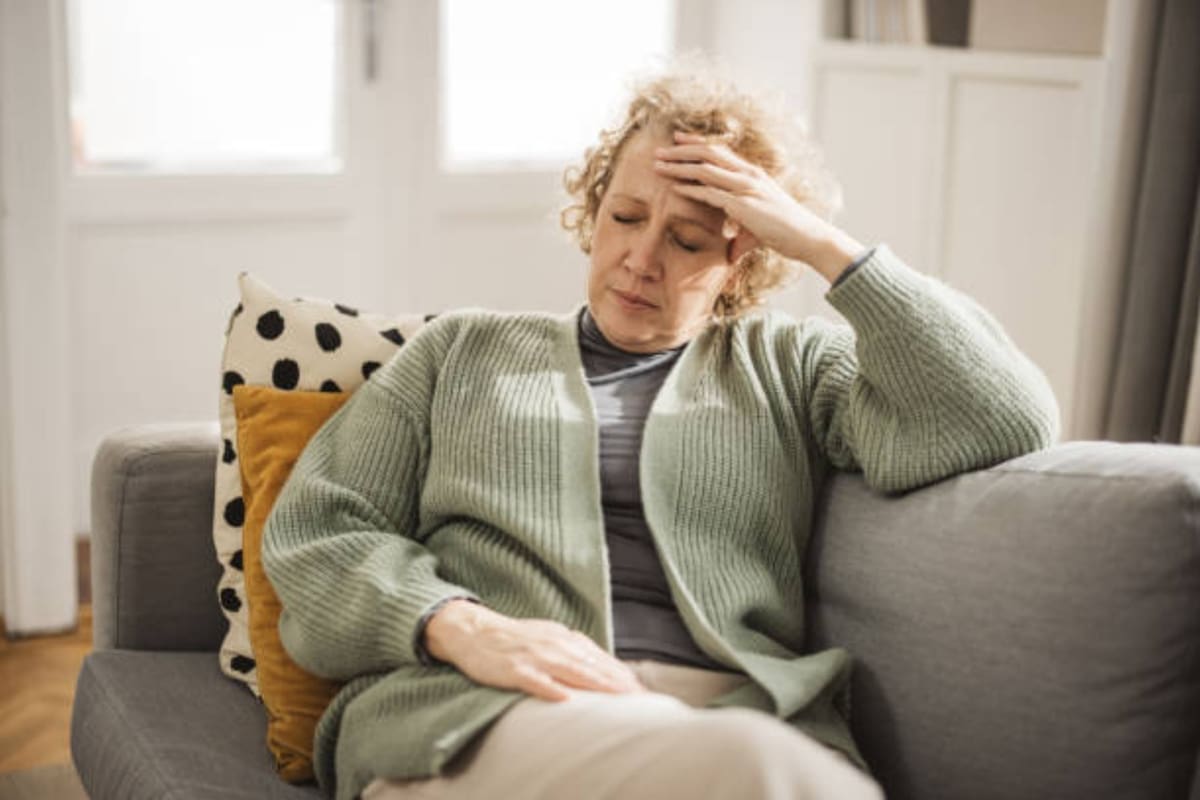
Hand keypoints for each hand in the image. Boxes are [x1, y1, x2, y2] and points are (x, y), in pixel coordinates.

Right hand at [424, 599, 649, 701]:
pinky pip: (536, 680)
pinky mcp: (515, 669)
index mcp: (565, 639)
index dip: (622, 675)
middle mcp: (555, 645)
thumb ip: (573, 653)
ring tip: (618, 697)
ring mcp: (535, 657)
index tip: (643, 692)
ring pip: (572, 671)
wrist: (475, 631)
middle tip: (642, 699)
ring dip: (597, 684)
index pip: (600, 659)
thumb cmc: (514, 639)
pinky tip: (565, 699)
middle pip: (592, 666)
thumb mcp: (548, 639)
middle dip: (618, 683)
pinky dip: (551, 689)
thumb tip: (600, 668)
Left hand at [654, 131, 864, 281]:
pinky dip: (691, 189)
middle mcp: (749, 175)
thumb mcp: (758, 226)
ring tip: (658, 165)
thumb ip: (740, 233)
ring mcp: (746, 187)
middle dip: (681, 150)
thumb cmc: (785, 232)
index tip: (677, 139)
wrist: (807, 237)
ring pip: (705, 169)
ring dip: (679, 166)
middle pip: (708, 153)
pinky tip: (674, 188)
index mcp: (752, 174)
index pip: (720, 151)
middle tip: (658, 150)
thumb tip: (729, 251)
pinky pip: (711, 193)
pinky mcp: (744, 204)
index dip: (697, 143)